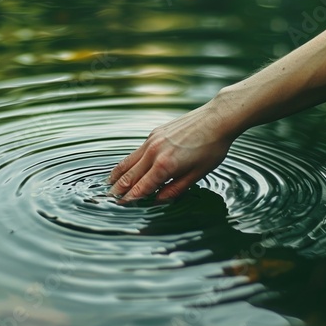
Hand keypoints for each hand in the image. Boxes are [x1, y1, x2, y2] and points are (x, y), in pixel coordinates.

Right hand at [108, 101, 236, 202]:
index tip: (121, 206)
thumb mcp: (198, 174)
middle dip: (118, 190)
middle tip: (109, 200)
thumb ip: (176, 189)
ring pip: (129, 161)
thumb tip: (158, 199)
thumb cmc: (212, 148)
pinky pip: (136, 151)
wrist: (217, 119)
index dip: (130, 199)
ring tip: (109, 185)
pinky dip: (128, 162)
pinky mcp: (154, 133)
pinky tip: (126, 168)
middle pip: (130, 176)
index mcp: (165, 165)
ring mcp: (152, 140)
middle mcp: (154, 152)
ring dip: (118, 175)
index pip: (142, 187)